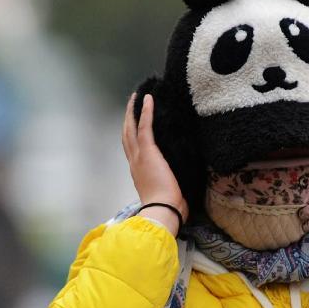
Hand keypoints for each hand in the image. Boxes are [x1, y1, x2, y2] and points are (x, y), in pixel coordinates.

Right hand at [122, 93, 188, 234]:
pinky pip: (145, 126)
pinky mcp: (148, 152)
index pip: (132, 150)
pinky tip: (148, 98)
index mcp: (138, 173)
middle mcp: (135, 162)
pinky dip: (146, 111)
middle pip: (126, 135)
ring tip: (138, 97)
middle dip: (128, 119)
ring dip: (133, 111)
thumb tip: (181, 180)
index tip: (133, 125)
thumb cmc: (168, 207)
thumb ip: (168, 182)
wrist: (163, 210)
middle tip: (132, 104)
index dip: (131, 135)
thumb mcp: (165, 192)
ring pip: (131, 128)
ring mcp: (140, 156)